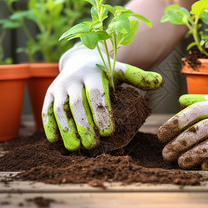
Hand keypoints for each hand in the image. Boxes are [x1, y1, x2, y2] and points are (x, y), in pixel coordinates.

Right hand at [42, 44, 162, 150]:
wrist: (79, 60)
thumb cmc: (105, 72)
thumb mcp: (121, 71)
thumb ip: (139, 78)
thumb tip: (161, 82)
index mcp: (93, 72)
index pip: (96, 94)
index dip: (101, 113)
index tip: (108, 132)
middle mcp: (73, 78)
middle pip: (77, 104)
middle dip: (84, 126)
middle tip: (93, 145)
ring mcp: (59, 86)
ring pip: (60, 109)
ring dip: (66, 130)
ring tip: (76, 148)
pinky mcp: (48, 94)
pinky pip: (47, 111)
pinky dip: (49, 126)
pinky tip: (55, 141)